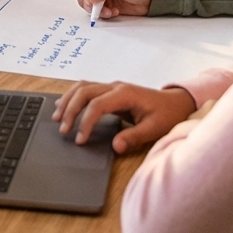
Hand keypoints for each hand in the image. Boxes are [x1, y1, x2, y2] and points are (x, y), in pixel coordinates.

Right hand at [52, 81, 196, 153]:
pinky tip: (64, 105)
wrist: (176, 102)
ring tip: (56, 116)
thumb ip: (134, 137)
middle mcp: (115, 86)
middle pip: (84, 91)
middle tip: (62, 129)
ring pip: (82, 87)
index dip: (85, 122)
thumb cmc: (167, 115)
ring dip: (67, 100)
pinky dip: (73, 96)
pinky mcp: (110, 91)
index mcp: (125, 94)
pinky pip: (86, 89)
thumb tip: (115, 146)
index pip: (97, 105)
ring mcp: (111, 86)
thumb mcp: (155, 129)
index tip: (80, 139)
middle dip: (70, 109)